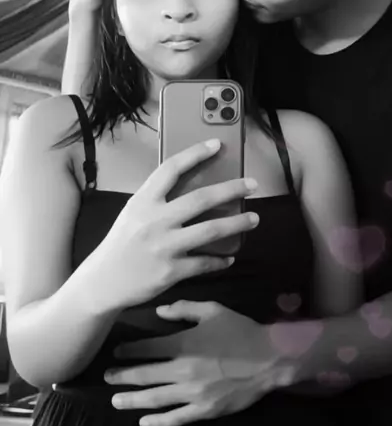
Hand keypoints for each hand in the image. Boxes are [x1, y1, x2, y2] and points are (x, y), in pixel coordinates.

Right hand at [88, 143, 259, 311]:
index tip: (217, 144)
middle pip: (201, 199)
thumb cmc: (123, 242)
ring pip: (210, 230)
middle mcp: (155, 220)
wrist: (104, 281)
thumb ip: (158, 200)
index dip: (195, 154)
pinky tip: (230, 257)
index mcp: (144, 200)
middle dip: (231, 189)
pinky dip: (220, 260)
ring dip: (236, 223)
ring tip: (254, 219)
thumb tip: (194, 187)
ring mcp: (164, 246)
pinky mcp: (171, 271)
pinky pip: (204, 262)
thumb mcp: (134, 212)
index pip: (172, 169)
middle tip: (252, 184)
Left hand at [104, 301, 293, 425]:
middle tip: (107, 377)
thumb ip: (183, 309)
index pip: (148, 348)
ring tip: (116, 400)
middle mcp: (183, 370)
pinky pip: (175, 418)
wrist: (268, 358)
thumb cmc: (239, 331)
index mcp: (184, 344)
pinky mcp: (204, 410)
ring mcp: (192, 394)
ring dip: (132, 400)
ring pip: (154, 399)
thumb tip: (159, 313)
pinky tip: (143, 420)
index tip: (116, 353)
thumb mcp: (212, 310)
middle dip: (123, 376)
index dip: (129, 351)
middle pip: (145, 376)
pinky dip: (157, 421)